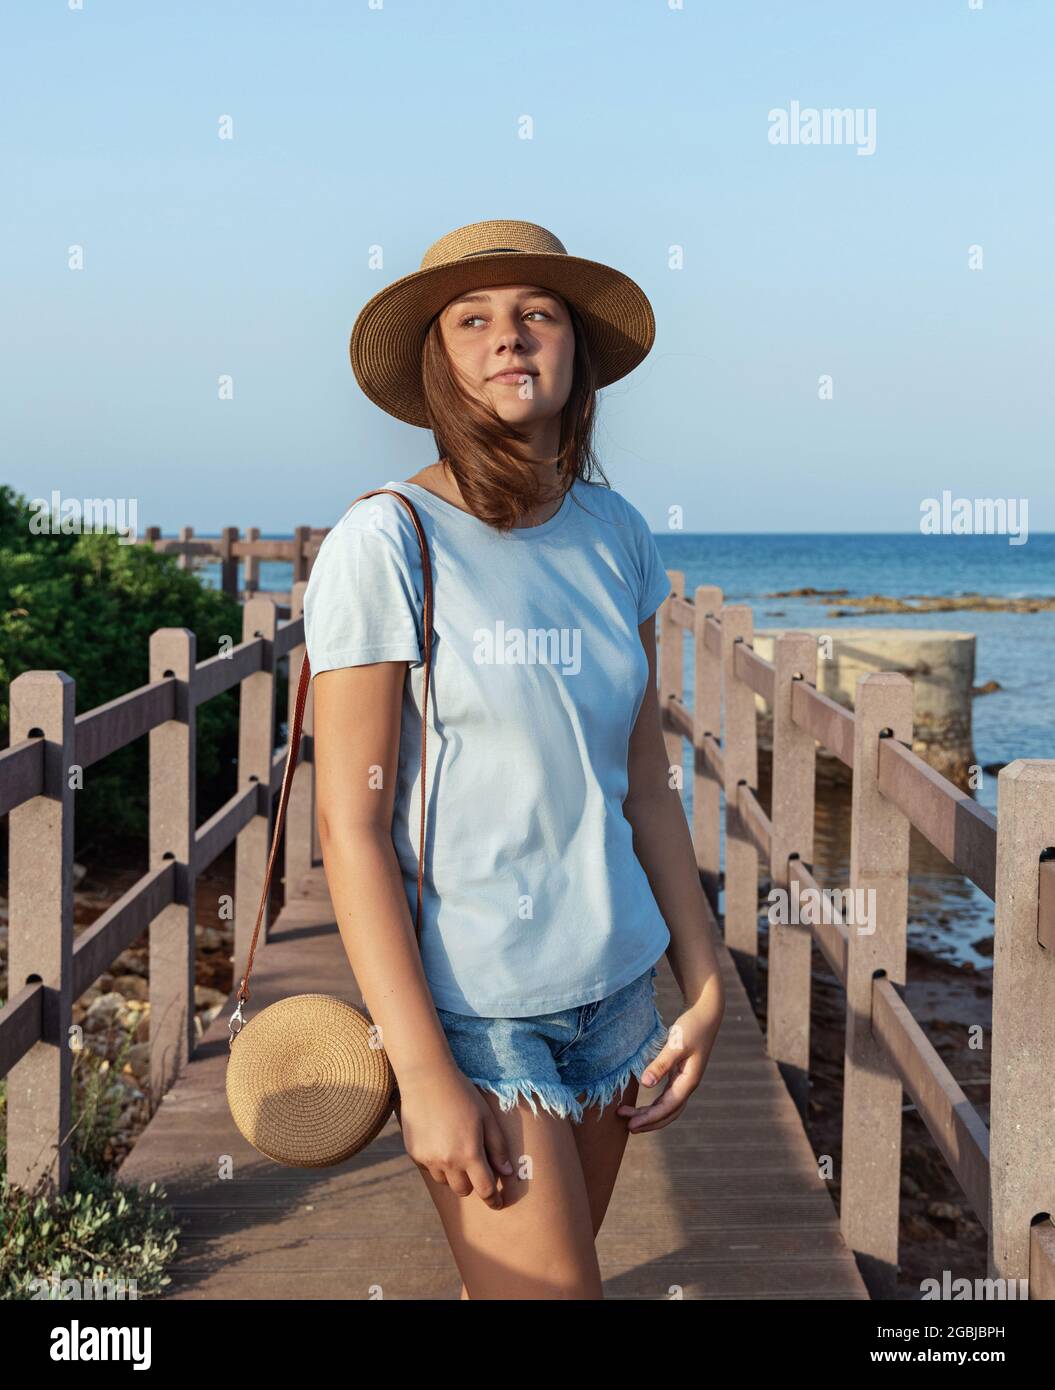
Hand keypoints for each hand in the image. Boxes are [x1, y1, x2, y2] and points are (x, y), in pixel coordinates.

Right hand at [394, 1065, 515, 1208]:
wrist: (426, 1078)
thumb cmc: (462, 1094)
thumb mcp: (486, 1117)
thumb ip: (497, 1147)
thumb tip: (508, 1172)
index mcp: (469, 1153)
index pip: (484, 1189)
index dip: (493, 1199)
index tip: (497, 1203)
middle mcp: (447, 1161)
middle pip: (463, 1190)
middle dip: (472, 1183)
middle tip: (476, 1165)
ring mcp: (428, 1159)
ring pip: (445, 1181)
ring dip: (453, 1173)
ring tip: (455, 1147)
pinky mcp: (414, 1153)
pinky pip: (429, 1168)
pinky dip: (437, 1161)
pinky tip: (439, 1138)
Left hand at [616, 1000, 722, 1133]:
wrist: (705, 1013)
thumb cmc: (692, 1027)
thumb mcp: (675, 1045)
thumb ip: (660, 1064)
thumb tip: (645, 1084)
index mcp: (689, 1081)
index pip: (667, 1108)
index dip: (649, 1118)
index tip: (630, 1124)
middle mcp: (687, 1085)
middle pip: (668, 1113)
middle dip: (649, 1122)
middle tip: (627, 1126)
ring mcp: (684, 1080)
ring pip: (667, 1106)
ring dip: (650, 1114)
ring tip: (628, 1115)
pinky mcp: (679, 1073)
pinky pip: (666, 1096)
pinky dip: (654, 1103)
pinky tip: (641, 1103)